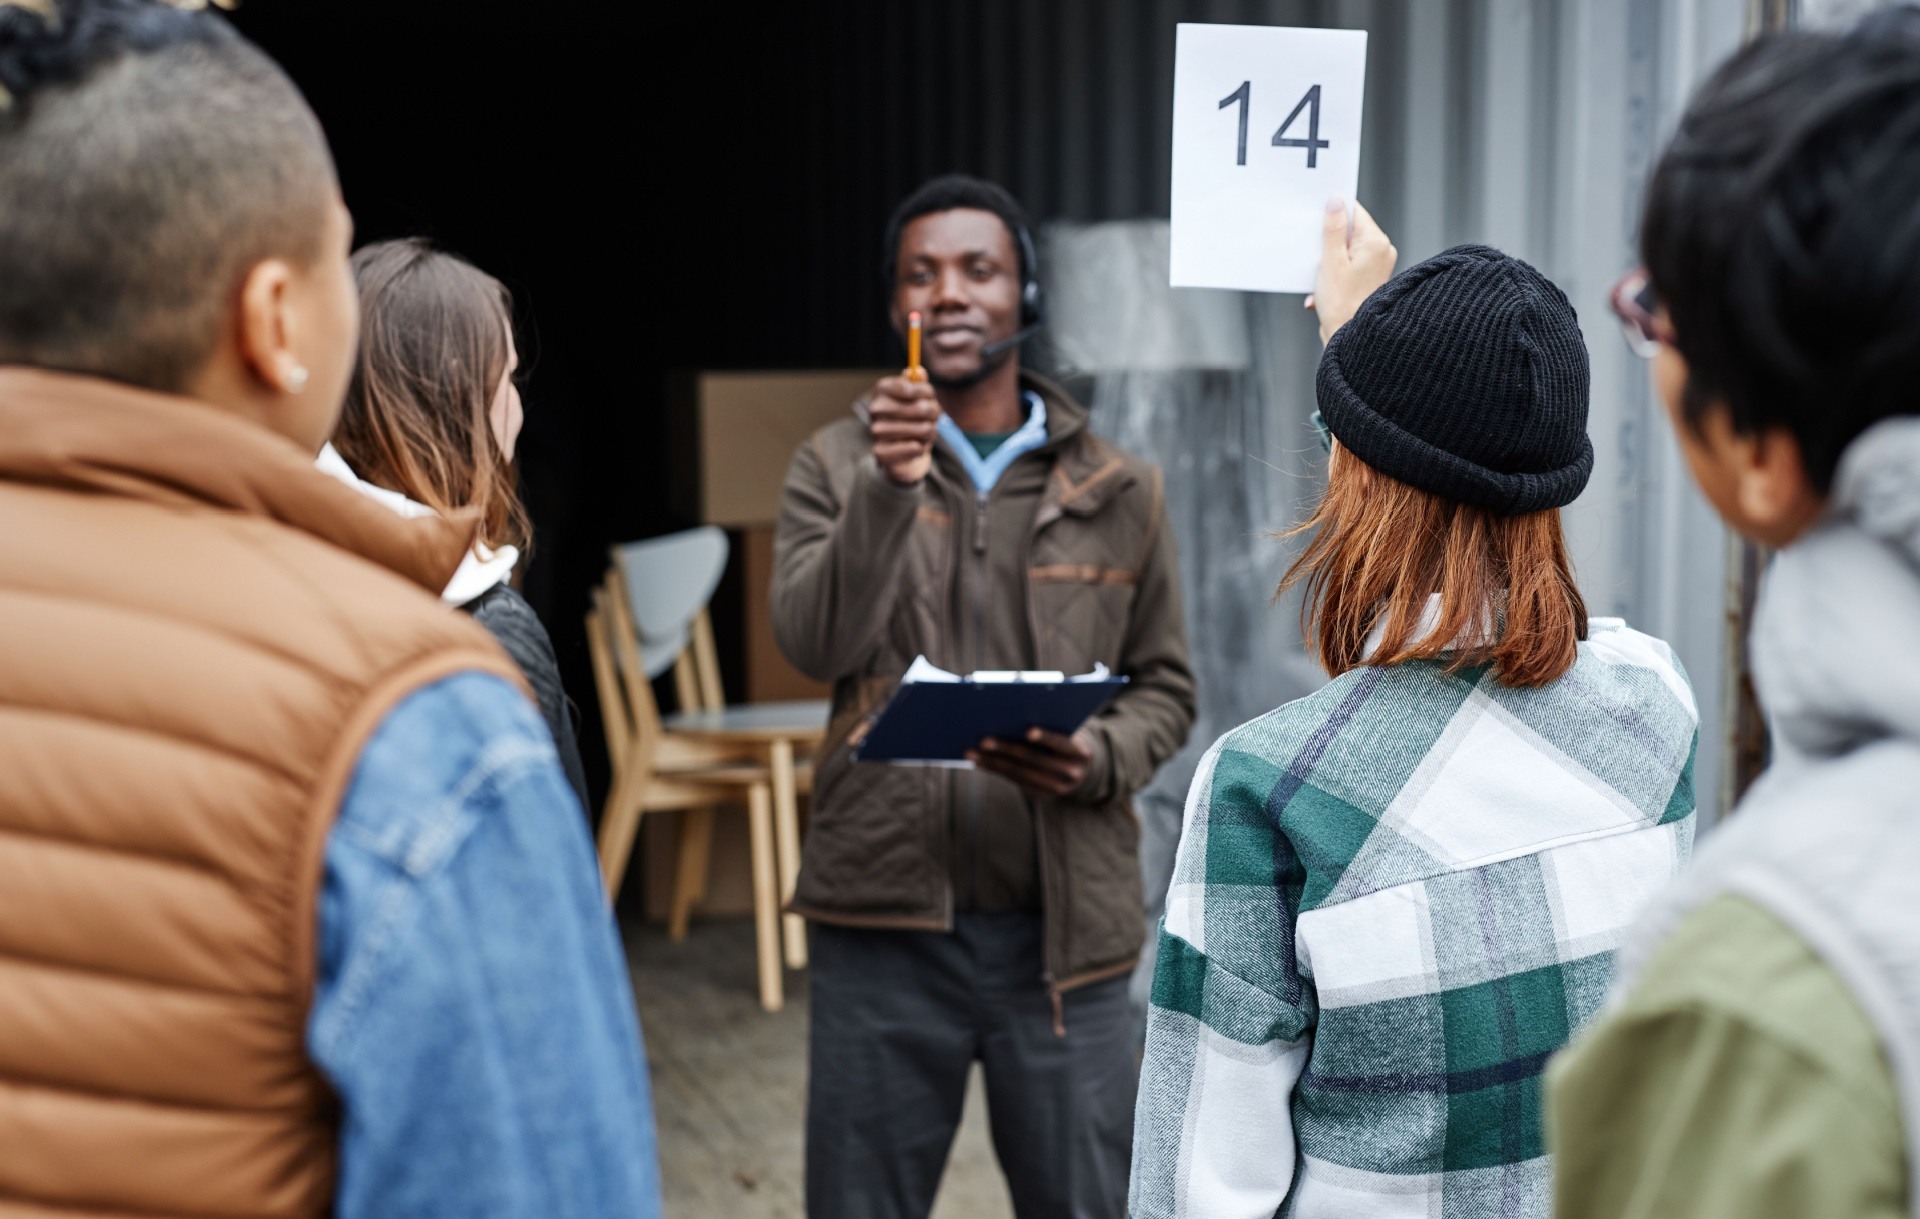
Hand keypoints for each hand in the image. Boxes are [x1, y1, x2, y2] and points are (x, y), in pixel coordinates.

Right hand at [866, 374, 939, 485]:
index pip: (910, 386)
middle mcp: (875, 408)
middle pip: (922, 408)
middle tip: (933, 418)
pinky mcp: (880, 452)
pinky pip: (916, 448)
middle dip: (935, 414)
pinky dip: (922, 448)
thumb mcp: (917, 399)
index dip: (926, 392)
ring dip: (931, 432)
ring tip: (925, 434)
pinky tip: (915, 448)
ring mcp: (876, 431)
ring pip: (924, 429)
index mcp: (882, 390)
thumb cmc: (911, 421)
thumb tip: (918, 371)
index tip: (930, 396)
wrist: (901, 455)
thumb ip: (919, 384)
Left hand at [967, 727, 1095, 798]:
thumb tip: (1010, 717)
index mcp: (1080, 752)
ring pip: (1020, 773)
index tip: (1028, 731)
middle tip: (983, 740)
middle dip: (1007, 749)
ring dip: (993, 762)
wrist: (1081, 770)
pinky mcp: (1042, 795)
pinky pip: (1015, 781)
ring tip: (971, 752)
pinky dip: (996, 770)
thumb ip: (1049, 724)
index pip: (1062, 743)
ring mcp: (1056, 788)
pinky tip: (980, 762)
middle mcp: (1070, 772)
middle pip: (1034, 760)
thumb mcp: (1066, 732)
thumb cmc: (1066, 739)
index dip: (1046, 737)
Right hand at [1308, 197, 1396, 344]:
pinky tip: (1323, 290)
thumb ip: (1333, 228)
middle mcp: (1382, 250)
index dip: (1333, 213)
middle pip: (1350, 230)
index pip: (1354, 211)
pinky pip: (1350, 264)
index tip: (1316, 219)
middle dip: (1328, 240)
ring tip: (1320, 279)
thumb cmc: (1343, 304)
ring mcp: (1378, 264)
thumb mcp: (1331, 261)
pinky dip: (1335, 273)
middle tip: (1315, 254)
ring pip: (1347, 248)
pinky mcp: (1371, 277)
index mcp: (1375, 241)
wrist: (1352, 339)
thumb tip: (1335, 201)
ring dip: (1329, 260)